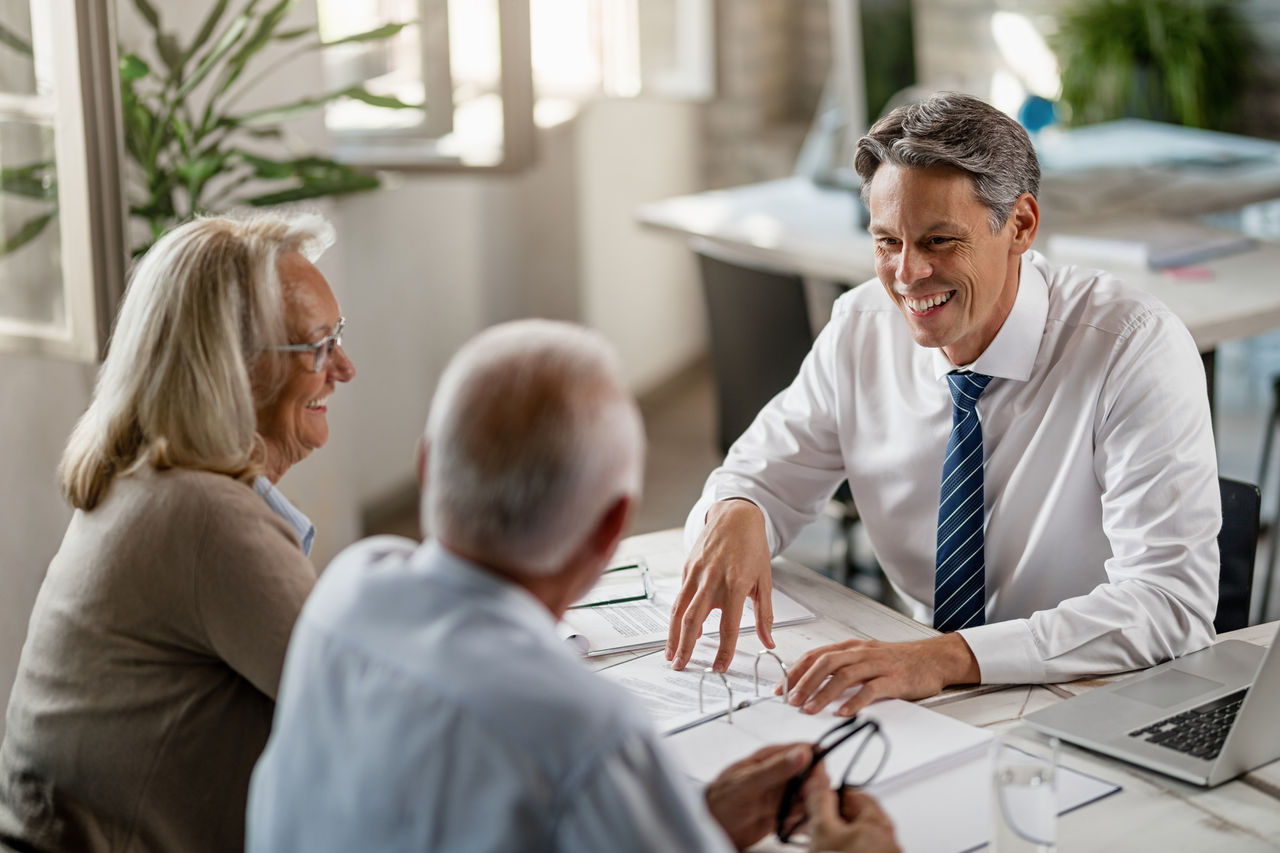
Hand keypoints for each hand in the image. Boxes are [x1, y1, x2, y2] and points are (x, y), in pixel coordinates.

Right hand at [666, 499, 774, 671]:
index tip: (719, 667)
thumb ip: (764, 615)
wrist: (735, 516)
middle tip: (681, 667)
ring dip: (672, 636)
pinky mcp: (687, 568)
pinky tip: (678, 632)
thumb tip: (768, 642)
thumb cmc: (752, 548)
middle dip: (685, 648)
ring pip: (678, 610)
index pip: (728, 626)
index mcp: (736, 585)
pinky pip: (679, 597)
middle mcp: (712, 580)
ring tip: (671, 656)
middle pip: (693, 621)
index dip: (723, 650)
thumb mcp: (765, 580)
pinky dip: (677, 617)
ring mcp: (696, 574)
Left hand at [704, 743, 821, 850]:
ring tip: (800, 815)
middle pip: (812, 775)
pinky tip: (795, 825)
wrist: (712, 825)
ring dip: (811, 806)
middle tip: (810, 801)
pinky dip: (804, 820)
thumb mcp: (749, 782)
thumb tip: (801, 754)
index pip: (804, 751)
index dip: (816, 762)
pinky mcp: (783, 812)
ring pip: (809, 795)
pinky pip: (802, 814)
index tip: (819, 777)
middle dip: (816, 788)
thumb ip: (776, 769)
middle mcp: (780, 774)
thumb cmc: (721, 799)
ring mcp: (782, 793)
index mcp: (771, 757)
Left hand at [780, 634, 980, 715]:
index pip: (815, 655)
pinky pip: (871, 689)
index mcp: (851, 647)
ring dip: (823, 693)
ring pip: (844, 675)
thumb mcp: (865, 657)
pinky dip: (854, 701)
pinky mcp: (894, 679)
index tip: (781, 688)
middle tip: (791, 700)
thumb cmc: (898, 661)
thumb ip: (842, 667)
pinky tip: (843, 712)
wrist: (934, 658)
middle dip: (804, 682)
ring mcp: (878, 664)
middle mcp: (861, 652)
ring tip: (810, 709)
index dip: (795, 671)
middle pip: (825, 663)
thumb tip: (811, 683)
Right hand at [806, 787, 899, 852]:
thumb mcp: (822, 830)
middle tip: (816, 825)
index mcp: (879, 822)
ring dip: (838, 837)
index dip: (831, 794)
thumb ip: (820, 802)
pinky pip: (860, 852)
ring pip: (857, 837)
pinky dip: (844, 851)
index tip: (816, 800)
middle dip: (834, 818)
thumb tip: (817, 781)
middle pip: (857, 816)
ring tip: (821, 845)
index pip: (854, 793)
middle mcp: (888, 840)